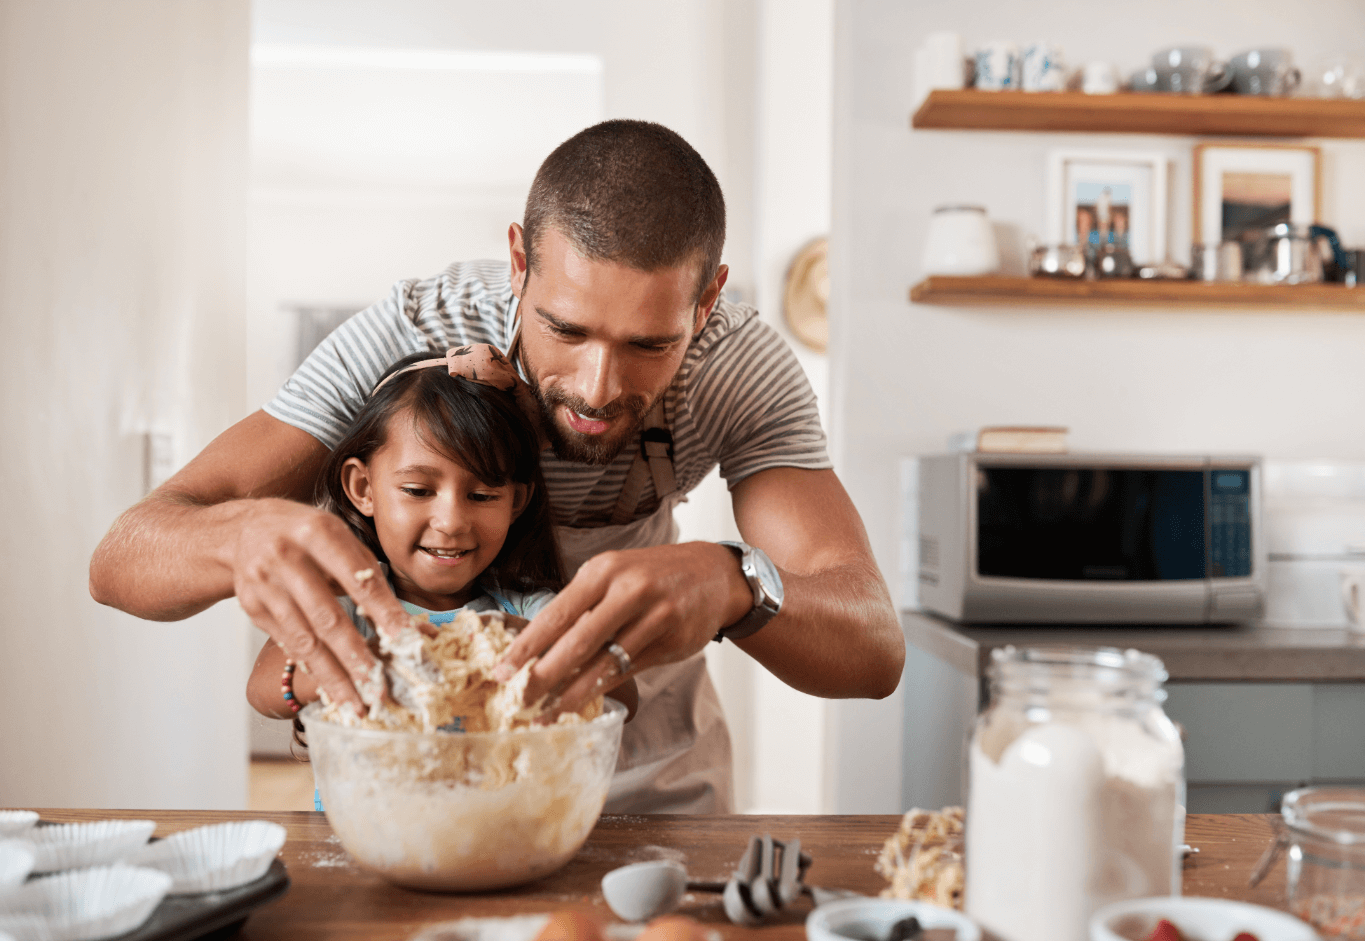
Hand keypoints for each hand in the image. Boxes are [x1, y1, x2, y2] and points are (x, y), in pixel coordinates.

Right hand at [232, 498, 411, 714]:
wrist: (247, 529)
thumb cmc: (308, 534)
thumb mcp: (340, 537)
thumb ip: (371, 576)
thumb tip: (412, 625)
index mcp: (319, 533)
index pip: (359, 580)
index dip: (385, 613)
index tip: (407, 642)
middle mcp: (287, 558)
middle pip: (327, 616)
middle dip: (356, 657)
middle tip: (378, 688)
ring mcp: (265, 585)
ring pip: (304, 639)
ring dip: (333, 676)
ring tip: (355, 703)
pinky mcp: (253, 607)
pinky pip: (287, 644)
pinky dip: (312, 669)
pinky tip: (331, 688)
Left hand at [496, 542, 751, 712]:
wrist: (713, 574)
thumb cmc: (651, 576)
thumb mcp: (614, 575)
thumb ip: (582, 607)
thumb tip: (536, 647)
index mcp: (603, 571)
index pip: (556, 614)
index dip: (527, 647)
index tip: (501, 672)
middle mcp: (629, 590)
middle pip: (577, 642)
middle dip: (543, 676)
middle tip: (517, 702)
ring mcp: (654, 616)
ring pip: (604, 663)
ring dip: (571, 695)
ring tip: (547, 715)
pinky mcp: (672, 641)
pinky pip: (628, 670)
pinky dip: (600, 690)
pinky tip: (582, 703)